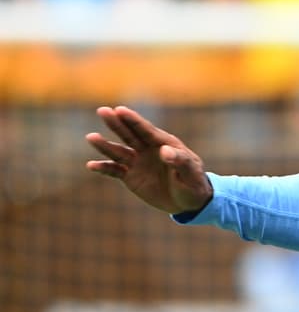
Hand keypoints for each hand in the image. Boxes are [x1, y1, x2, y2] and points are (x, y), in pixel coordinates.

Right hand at [85, 106, 213, 213]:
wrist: (190, 201)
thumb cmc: (194, 184)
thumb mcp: (191, 173)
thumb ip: (180, 161)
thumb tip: (165, 150)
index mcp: (165, 144)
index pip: (146, 130)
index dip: (133, 120)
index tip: (120, 109)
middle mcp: (149, 150)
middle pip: (130, 135)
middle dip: (117, 123)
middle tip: (103, 111)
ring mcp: (138, 162)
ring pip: (119, 151)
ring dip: (105, 145)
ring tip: (91, 137)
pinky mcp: (131, 176)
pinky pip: (115, 171)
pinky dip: (104, 168)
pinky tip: (91, 166)